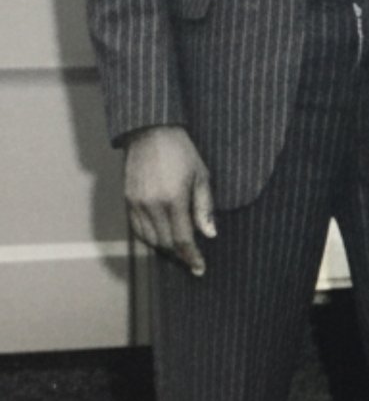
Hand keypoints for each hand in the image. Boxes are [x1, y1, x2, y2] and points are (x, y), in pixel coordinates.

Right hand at [124, 125, 214, 274]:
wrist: (151, 132)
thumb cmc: (182, 152)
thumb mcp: (201, 177)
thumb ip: (204, 208)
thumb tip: (209, 234)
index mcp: (173, 200)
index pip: (182, 240)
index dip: (192, 257)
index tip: (199, 269)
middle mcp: (152, 205)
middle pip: (165, 243)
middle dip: (180, 254)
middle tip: (192, 258)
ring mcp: (136, 203)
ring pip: (150, 239)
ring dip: (164, 247)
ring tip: (178, 249)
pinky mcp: (127, 199)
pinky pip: (137, 229)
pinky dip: (150, 237)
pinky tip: (161, 236)